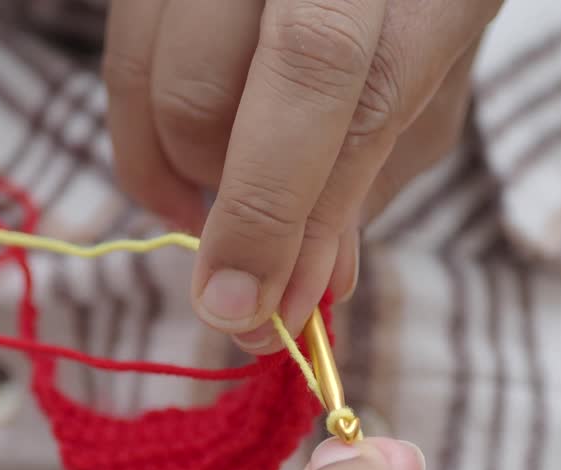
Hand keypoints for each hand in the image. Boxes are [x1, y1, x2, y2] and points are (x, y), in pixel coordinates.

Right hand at [103, 0, 499, 351]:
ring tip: (233, 201)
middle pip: (206, 95)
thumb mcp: (436, 71)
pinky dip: (148, 137)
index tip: (257, 314)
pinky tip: (191, 165)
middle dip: (228, 210)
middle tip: (258, 271)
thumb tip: (307, 287)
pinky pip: (124, 63)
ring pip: (152, 86)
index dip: (278, 215)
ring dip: (185, 176)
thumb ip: (372, 173)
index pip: (320, 84)